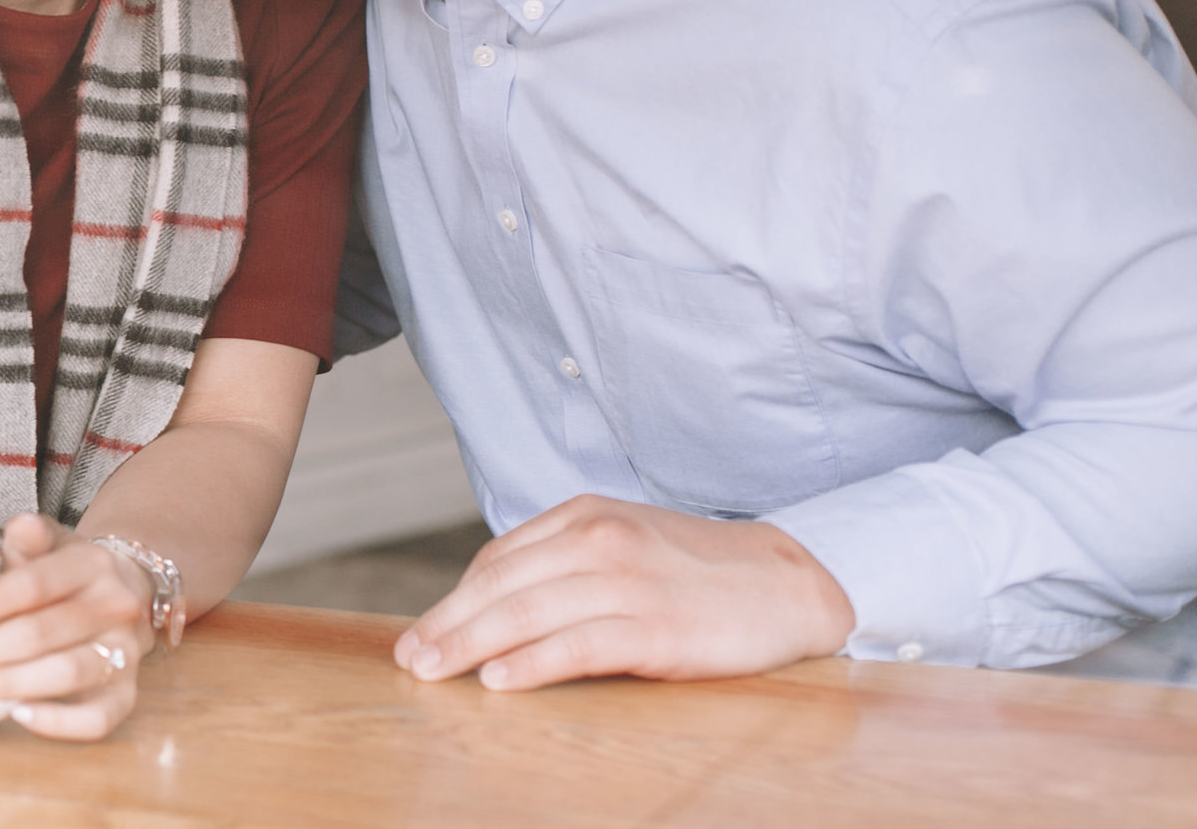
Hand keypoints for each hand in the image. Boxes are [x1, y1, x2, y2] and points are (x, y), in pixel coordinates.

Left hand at [0, 515, 153, 740]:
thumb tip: (19, 527)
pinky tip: (17, 714)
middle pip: (41, 632)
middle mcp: (114, 607)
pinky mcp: (128, 692)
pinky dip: (58, 723)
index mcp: (91, 564)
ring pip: (67, 673)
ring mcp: (126, 652)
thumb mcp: (53, 543)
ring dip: (10, 684)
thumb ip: (31, 535)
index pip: (32, 585)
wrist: (131, 590)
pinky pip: (99, 718)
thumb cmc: (71, 572)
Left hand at [394, 495, 854, 691]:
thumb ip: (564, 561)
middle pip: (501, 586)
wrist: (785, 583)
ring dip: (469, 645)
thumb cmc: (695, 570)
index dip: (455, 599)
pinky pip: (577, 645)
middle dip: (447, 624)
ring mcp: (626, 583)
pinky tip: (498, 680)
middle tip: (411, 658)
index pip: (499, 560)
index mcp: (585, 516)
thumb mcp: (624, 542)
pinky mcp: (654, 628)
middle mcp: (598, 541)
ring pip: (526, 614)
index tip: (424, 630)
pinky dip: (531, 663)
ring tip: (434, 672)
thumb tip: (496, 604)